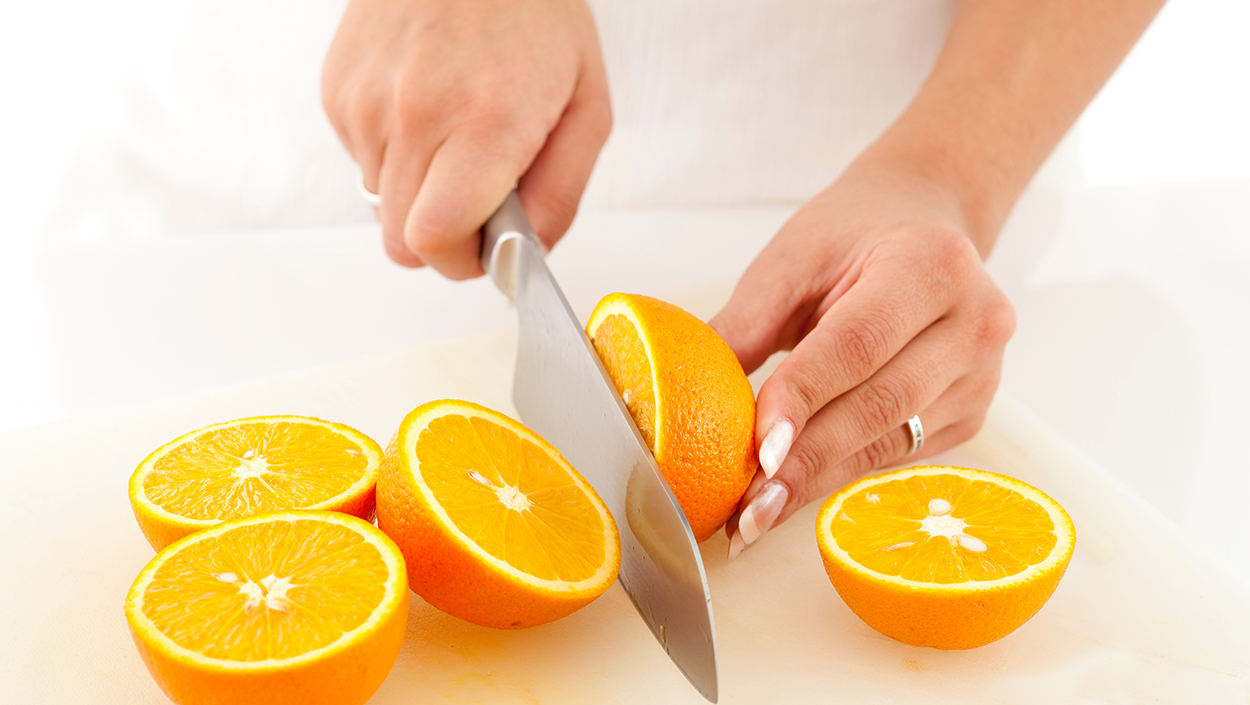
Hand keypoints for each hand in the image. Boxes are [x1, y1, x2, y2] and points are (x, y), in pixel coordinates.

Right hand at [321, 0, 610, 276]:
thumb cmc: (535, 14)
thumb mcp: (586, 107)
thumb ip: (561, 194)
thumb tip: (528, 252)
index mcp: (482, 122)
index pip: (437, 240)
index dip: (464, 261)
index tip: (488, 247)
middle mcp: (413, 113)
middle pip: (401, 242)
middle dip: (445, 239)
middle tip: (479, 200)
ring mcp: (364, 102)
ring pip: (379, 206)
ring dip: (418, 195)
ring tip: (455, 138)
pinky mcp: (336, 91)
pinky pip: (361, 163)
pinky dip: (394, 157)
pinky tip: (425, 111)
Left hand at [711, 153, 1015, 557]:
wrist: (924, 222)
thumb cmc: (853, 236)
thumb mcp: (792, 260)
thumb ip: (744, 324)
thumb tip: (683, 396)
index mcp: (932, 264)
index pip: (860, 345)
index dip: (806, 400)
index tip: (758, 451)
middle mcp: (975, 322)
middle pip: (880, 406)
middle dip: (806, 462)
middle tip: (747, 510)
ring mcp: (981, 374)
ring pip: (889, 442)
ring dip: (817, 482)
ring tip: (755, 517)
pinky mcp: (971, 412)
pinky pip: (896, 454)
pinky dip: (839, 475)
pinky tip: (792, 494)